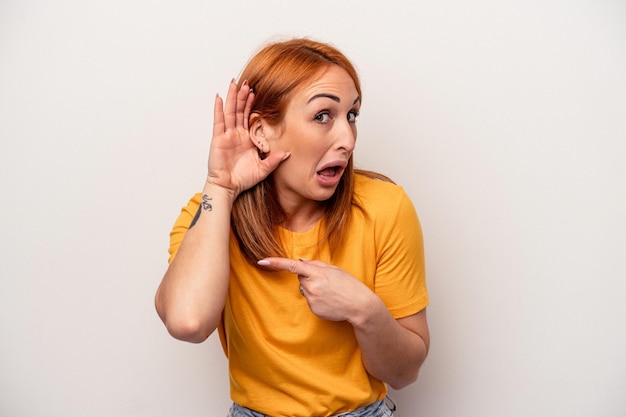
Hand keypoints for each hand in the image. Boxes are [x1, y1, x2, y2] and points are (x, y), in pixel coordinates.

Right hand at [206, 80, 288, 196]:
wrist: (229, 187)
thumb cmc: (243, 179)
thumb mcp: (263, 169)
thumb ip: (274, 160)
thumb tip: (287, 153)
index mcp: (247, 139)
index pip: (250, 117)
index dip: (253, 105)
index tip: (257, 92)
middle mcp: (237, 134)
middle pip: (240, 110)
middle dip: (243, 96)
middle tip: (248, 83)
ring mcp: (227, 135)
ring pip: (230, 112)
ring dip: (232, 98)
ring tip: (235, 84)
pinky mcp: (218, 139)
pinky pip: (219, 121)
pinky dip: (219, 109)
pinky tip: (219, 98)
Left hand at [258, 258, 375, 321]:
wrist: (360, 305)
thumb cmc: (349, 284)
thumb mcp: (335, 270)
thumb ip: (316, 265)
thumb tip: (300, 263)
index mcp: (317, 273)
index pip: (292, 266)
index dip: (276, 263)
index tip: (262, 261)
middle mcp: (312, 286)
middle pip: (300, 278)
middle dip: (309, 277)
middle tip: (327, 282)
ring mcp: (312, 299)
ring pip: (304, 289)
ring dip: (313, 289)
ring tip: (330, 292)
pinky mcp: (313, 309)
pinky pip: (309, 300)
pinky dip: (316, 299)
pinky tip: (329, 301)